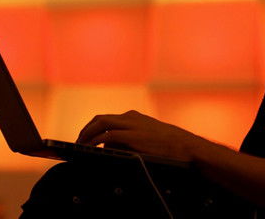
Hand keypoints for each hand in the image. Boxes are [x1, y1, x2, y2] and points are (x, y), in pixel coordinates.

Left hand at [76, 110, 205, 161]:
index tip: (85, 137)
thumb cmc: (169, 145)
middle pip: (100, 119)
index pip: (107, 119)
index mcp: (133, 117)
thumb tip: (112, 147)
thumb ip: (130, 140)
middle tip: (78, 142)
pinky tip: (91, 148)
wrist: (186, 146)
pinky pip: (108, 135)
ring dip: (87, 134)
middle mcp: (130, 117)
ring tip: (81, 146)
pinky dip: (96, 140)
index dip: (93, 128)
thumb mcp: (148, 138)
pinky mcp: (133, 135)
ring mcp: (131, 125)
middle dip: (86, 130)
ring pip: (101, 123)